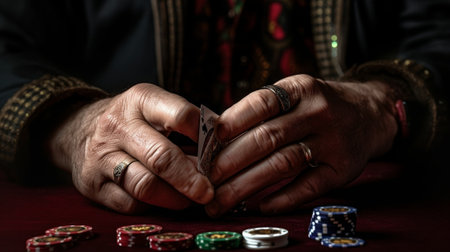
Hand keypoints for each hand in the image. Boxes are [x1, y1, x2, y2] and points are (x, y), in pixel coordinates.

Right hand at [47, 83, 212, 212]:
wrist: (78, 129)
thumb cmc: (130, 120)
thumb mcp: (153, 106)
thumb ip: (184, 121)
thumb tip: (221, 146)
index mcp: (140, 100)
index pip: (180, 115)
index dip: (205, 135)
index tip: (220, 150)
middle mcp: (118, 126)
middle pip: (161, 157)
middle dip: (191, 178)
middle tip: (209, 190)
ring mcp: (102, 157)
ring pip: (145, 185)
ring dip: (176, 197)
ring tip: (192, 198)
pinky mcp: (93, 185)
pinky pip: (130, 204)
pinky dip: (155, 207)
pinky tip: (167, 201)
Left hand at [205, 74, 397, 216]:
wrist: (370, 113)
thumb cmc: (317, 106)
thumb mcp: (295, 95)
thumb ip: (261, 112)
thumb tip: (214, 138)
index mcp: (300, 89)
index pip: (261, 103)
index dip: (232, 122)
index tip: (207, 142)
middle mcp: (318, 112)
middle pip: (266, 138)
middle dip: (230, 162)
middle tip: (205, 181)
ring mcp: (333, 141)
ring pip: (282, 164)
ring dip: (247, 186)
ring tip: (221, 201)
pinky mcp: (343, 168)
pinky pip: (308, 187)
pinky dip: (282, 198)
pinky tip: (260, 207)